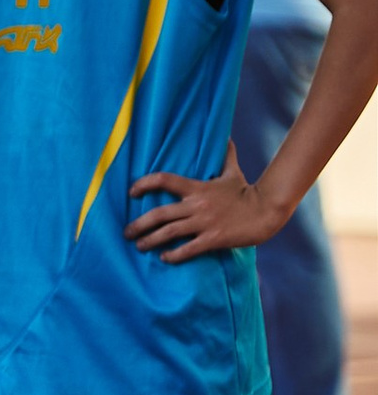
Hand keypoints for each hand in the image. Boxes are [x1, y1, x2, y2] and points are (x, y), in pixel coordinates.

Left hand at [129, 157, 280, 260]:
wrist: (266, 211)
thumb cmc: (248, 192)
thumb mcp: (234, 172)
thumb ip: (226, 156)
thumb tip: (226, 137)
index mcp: (198, 188)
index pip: (165, 180)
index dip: (145, 184)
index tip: (131, 191)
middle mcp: (197, 205)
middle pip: (159, 214)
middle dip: (139, 224)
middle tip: (127, 232)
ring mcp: (204, 223)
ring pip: (169, 232)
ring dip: (150, 240)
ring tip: (140, 246)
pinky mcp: (213, 239)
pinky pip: (188, 249)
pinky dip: (173, 255)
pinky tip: (165, 257)